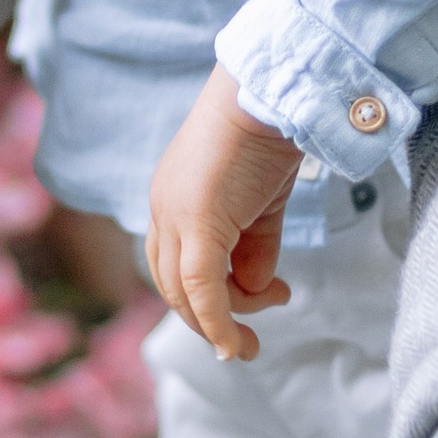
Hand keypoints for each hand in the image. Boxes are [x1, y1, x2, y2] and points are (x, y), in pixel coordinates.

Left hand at [146, 63, 305, 360]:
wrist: (273, 91)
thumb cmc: (271, 135)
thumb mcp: (264, 204)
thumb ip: (257, 248)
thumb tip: (259, 288)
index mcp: (173, 201)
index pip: (179, 268)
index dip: (213, 296)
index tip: (263, 296)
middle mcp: (163, 211)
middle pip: (175, 288)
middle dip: (218, 315)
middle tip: (255, 330)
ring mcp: (174, 216)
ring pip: (186, 294)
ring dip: (226, 320)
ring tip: (274, 308)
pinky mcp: (197, 222)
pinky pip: (201, 289)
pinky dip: (218, 323)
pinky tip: (237, 346)